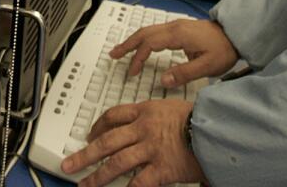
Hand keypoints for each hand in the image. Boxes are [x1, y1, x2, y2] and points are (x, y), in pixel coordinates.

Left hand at [61, 99, 204, 186]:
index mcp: (145, 111)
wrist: (218, 128)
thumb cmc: (200, 118)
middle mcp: (143, 129)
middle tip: (69, 164)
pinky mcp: (162, 168)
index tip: (89, 134)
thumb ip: (154, 117)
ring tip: (84, 185)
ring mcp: (151, 149)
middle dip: (84, 154)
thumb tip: (141, 126)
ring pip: (116, 163)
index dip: (97, 126)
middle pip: (106, 140)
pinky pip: (138, 182)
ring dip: (97, 176)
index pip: (113, 116)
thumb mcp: (172, 107)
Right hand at [113, 18, 238, 87]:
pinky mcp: (180, 29)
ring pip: (149, 30)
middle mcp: (174, 27)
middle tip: (113, 54)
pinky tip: (141, 45)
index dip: (138, 58)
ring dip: (133, 40)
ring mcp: (176, 26)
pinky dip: (143, 38)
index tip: (131, 72)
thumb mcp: (207, 66)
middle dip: (127, 44)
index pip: (150, 44)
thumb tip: (163, 81)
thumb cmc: (224, 49)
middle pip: (144, 33)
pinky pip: (156, 31)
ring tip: (121, 50)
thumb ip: (184, 73)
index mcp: (178, 35)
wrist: (236, 35)